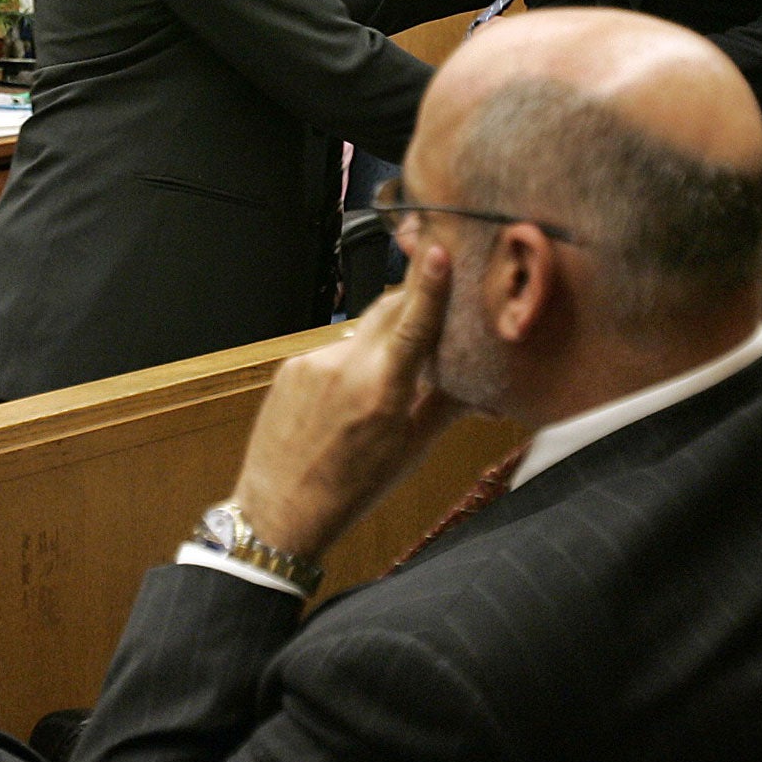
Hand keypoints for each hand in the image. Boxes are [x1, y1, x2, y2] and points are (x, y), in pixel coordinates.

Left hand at [227, 246, 462, 560]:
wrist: (278, 511)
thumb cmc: (350, 490)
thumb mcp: (410, 452)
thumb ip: (445, 406)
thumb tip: (483, 384)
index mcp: (382, 389)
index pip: (414, 321)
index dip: (430, 283)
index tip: (440, 250)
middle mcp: (345, 366)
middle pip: (389, 309)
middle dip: (414, 302)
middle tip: (436, 302)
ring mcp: (313, 362)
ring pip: (361, 331)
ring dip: (382, 341)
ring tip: (384, 380)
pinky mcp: (290, 366)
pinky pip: (333, 349)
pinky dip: (350, 361)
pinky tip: (347, 394)